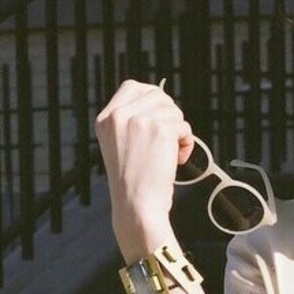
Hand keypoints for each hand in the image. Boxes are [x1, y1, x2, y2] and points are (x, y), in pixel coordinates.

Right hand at [94, 78, 195, 259]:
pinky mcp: (160, 129)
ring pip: (173, 111)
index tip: (159, 117)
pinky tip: (177, 160)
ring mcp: (139, 120)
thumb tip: (161, 99)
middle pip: (158, 96)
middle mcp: (119, 115)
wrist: (137, 207)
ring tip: (169, 155)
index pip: (132, 87)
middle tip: (166, 143)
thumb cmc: (134, 183)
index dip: (151, 98)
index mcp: (106, 119)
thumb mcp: (120, 145)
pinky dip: (187, 143)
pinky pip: (184, 126)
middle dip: (168, 117)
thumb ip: (132, 121)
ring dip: (178, 132)